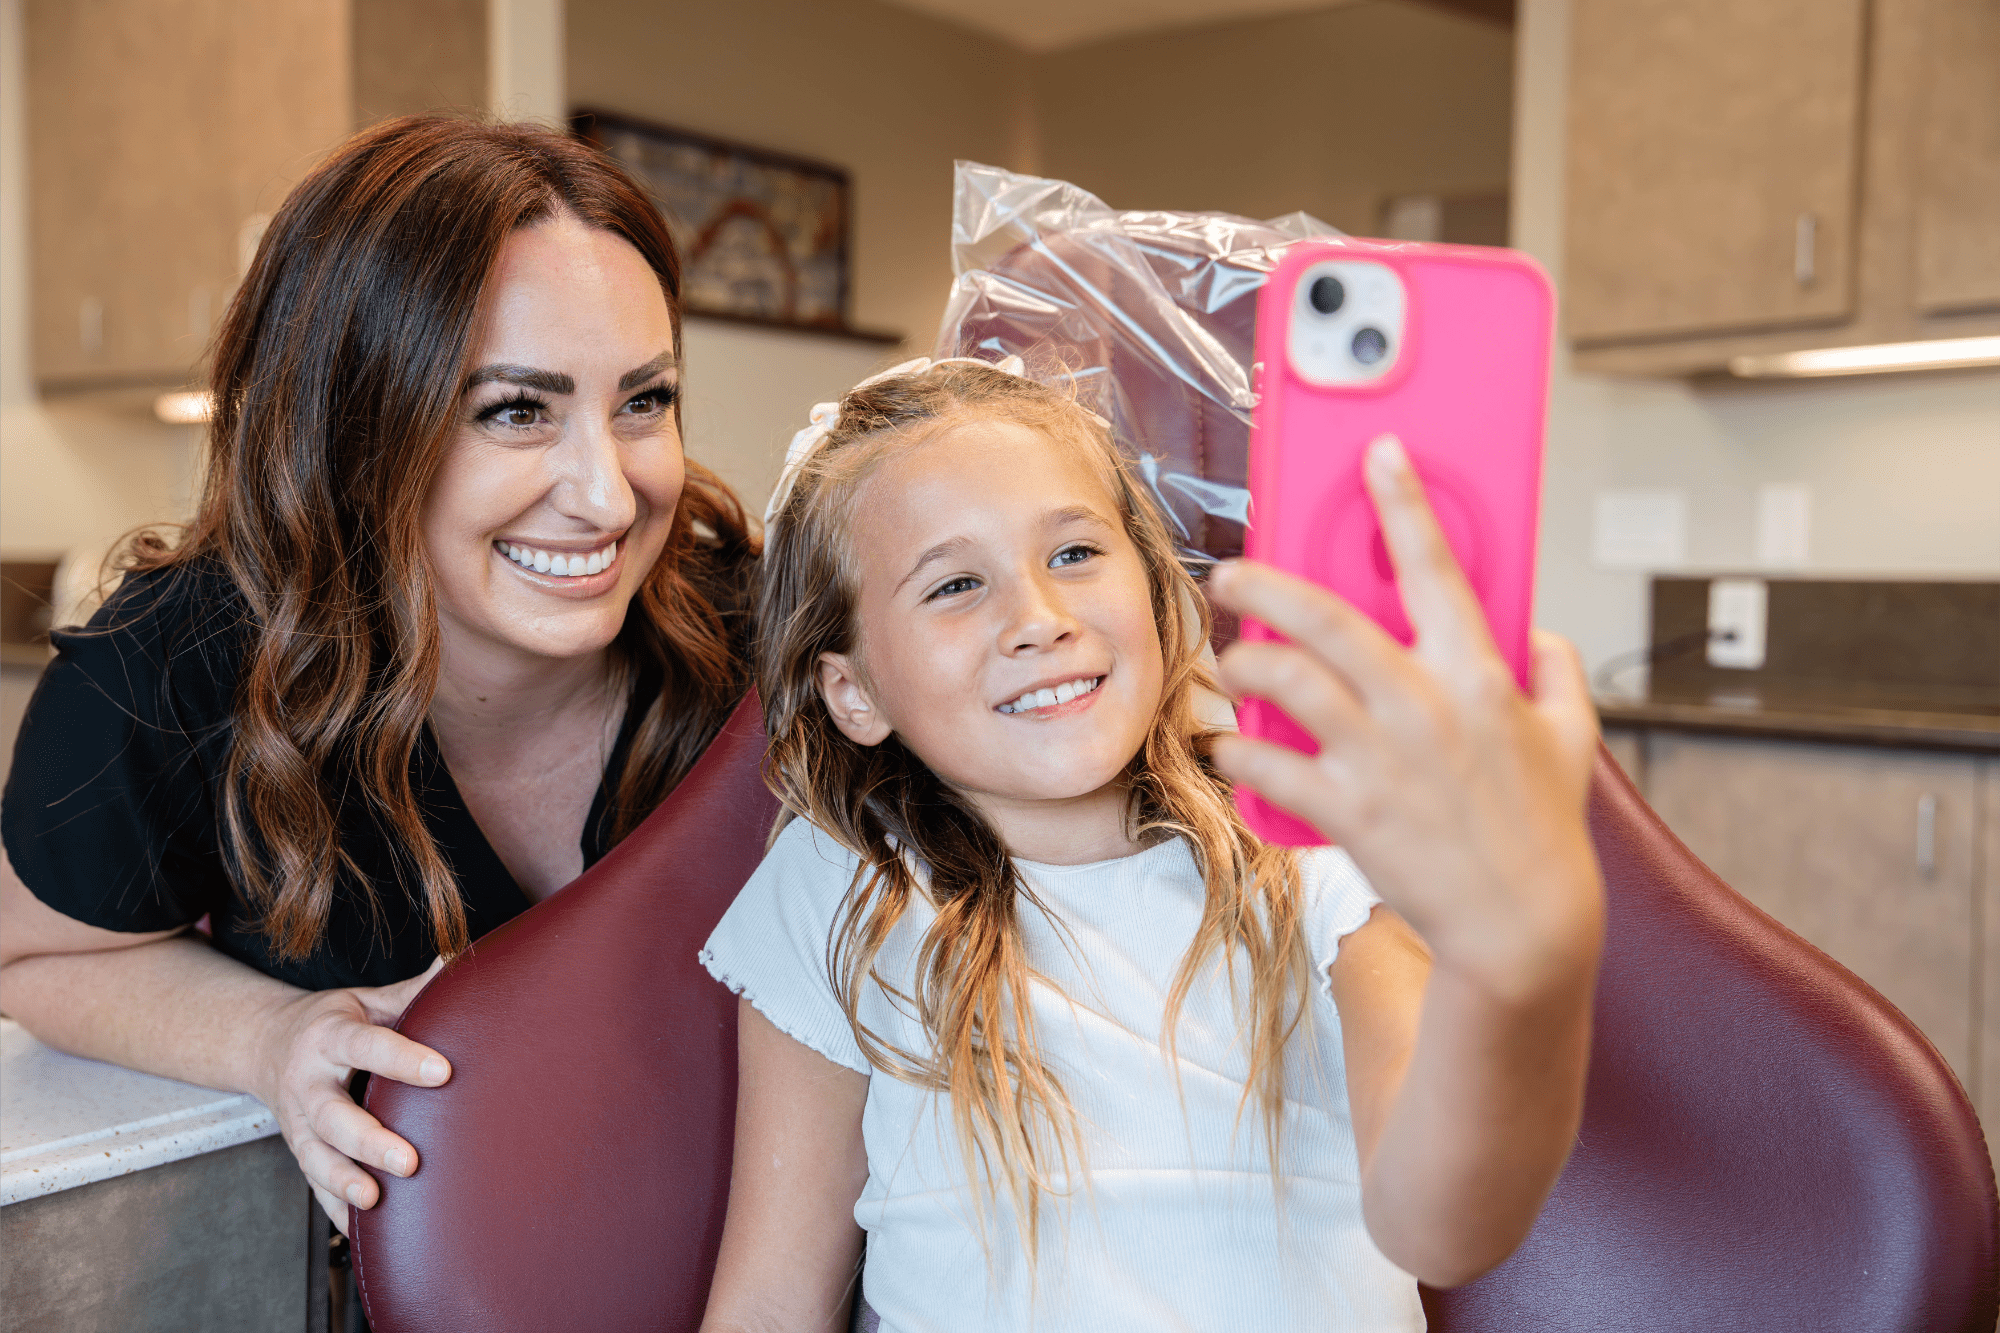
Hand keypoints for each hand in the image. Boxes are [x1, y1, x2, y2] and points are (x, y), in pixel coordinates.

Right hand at [251, 957, 449, 1233]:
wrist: (264, 1045)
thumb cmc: (332, 1022)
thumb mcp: (364, 999)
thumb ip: (410, 991)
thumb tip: (459, 961)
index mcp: (330, 1036)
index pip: (368, 1045)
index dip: (403, 1059)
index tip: (443, 1073)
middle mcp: (308, 1081)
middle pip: (333, 1115)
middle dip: (369, 1139)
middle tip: (410, 1159)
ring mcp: (298, 1121)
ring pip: (317, 1154)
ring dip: (344, 1180)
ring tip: (377, 1199)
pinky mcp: (299, 1148)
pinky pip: (313, 1183)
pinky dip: (334, 1207)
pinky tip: (361, 1228)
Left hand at [1207, 435, 1602, 998]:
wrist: (1522, 923)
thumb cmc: (1544, 828)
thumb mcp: (1571, 738)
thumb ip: (1556, 673)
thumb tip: (1539, 634)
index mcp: (1478, 675)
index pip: (1437, 568)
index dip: (1405, 502)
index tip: (1379, 452)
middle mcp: (1423, 704)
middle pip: (1325, 617)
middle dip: (1264, 584)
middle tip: (1230, 573)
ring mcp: (1380, 757)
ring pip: (1286, 680)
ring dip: (1244, 664)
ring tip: (1231, 662)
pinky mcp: (1348, 808)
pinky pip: (1270, 764)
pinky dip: (1239, 749)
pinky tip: (1230, 743)